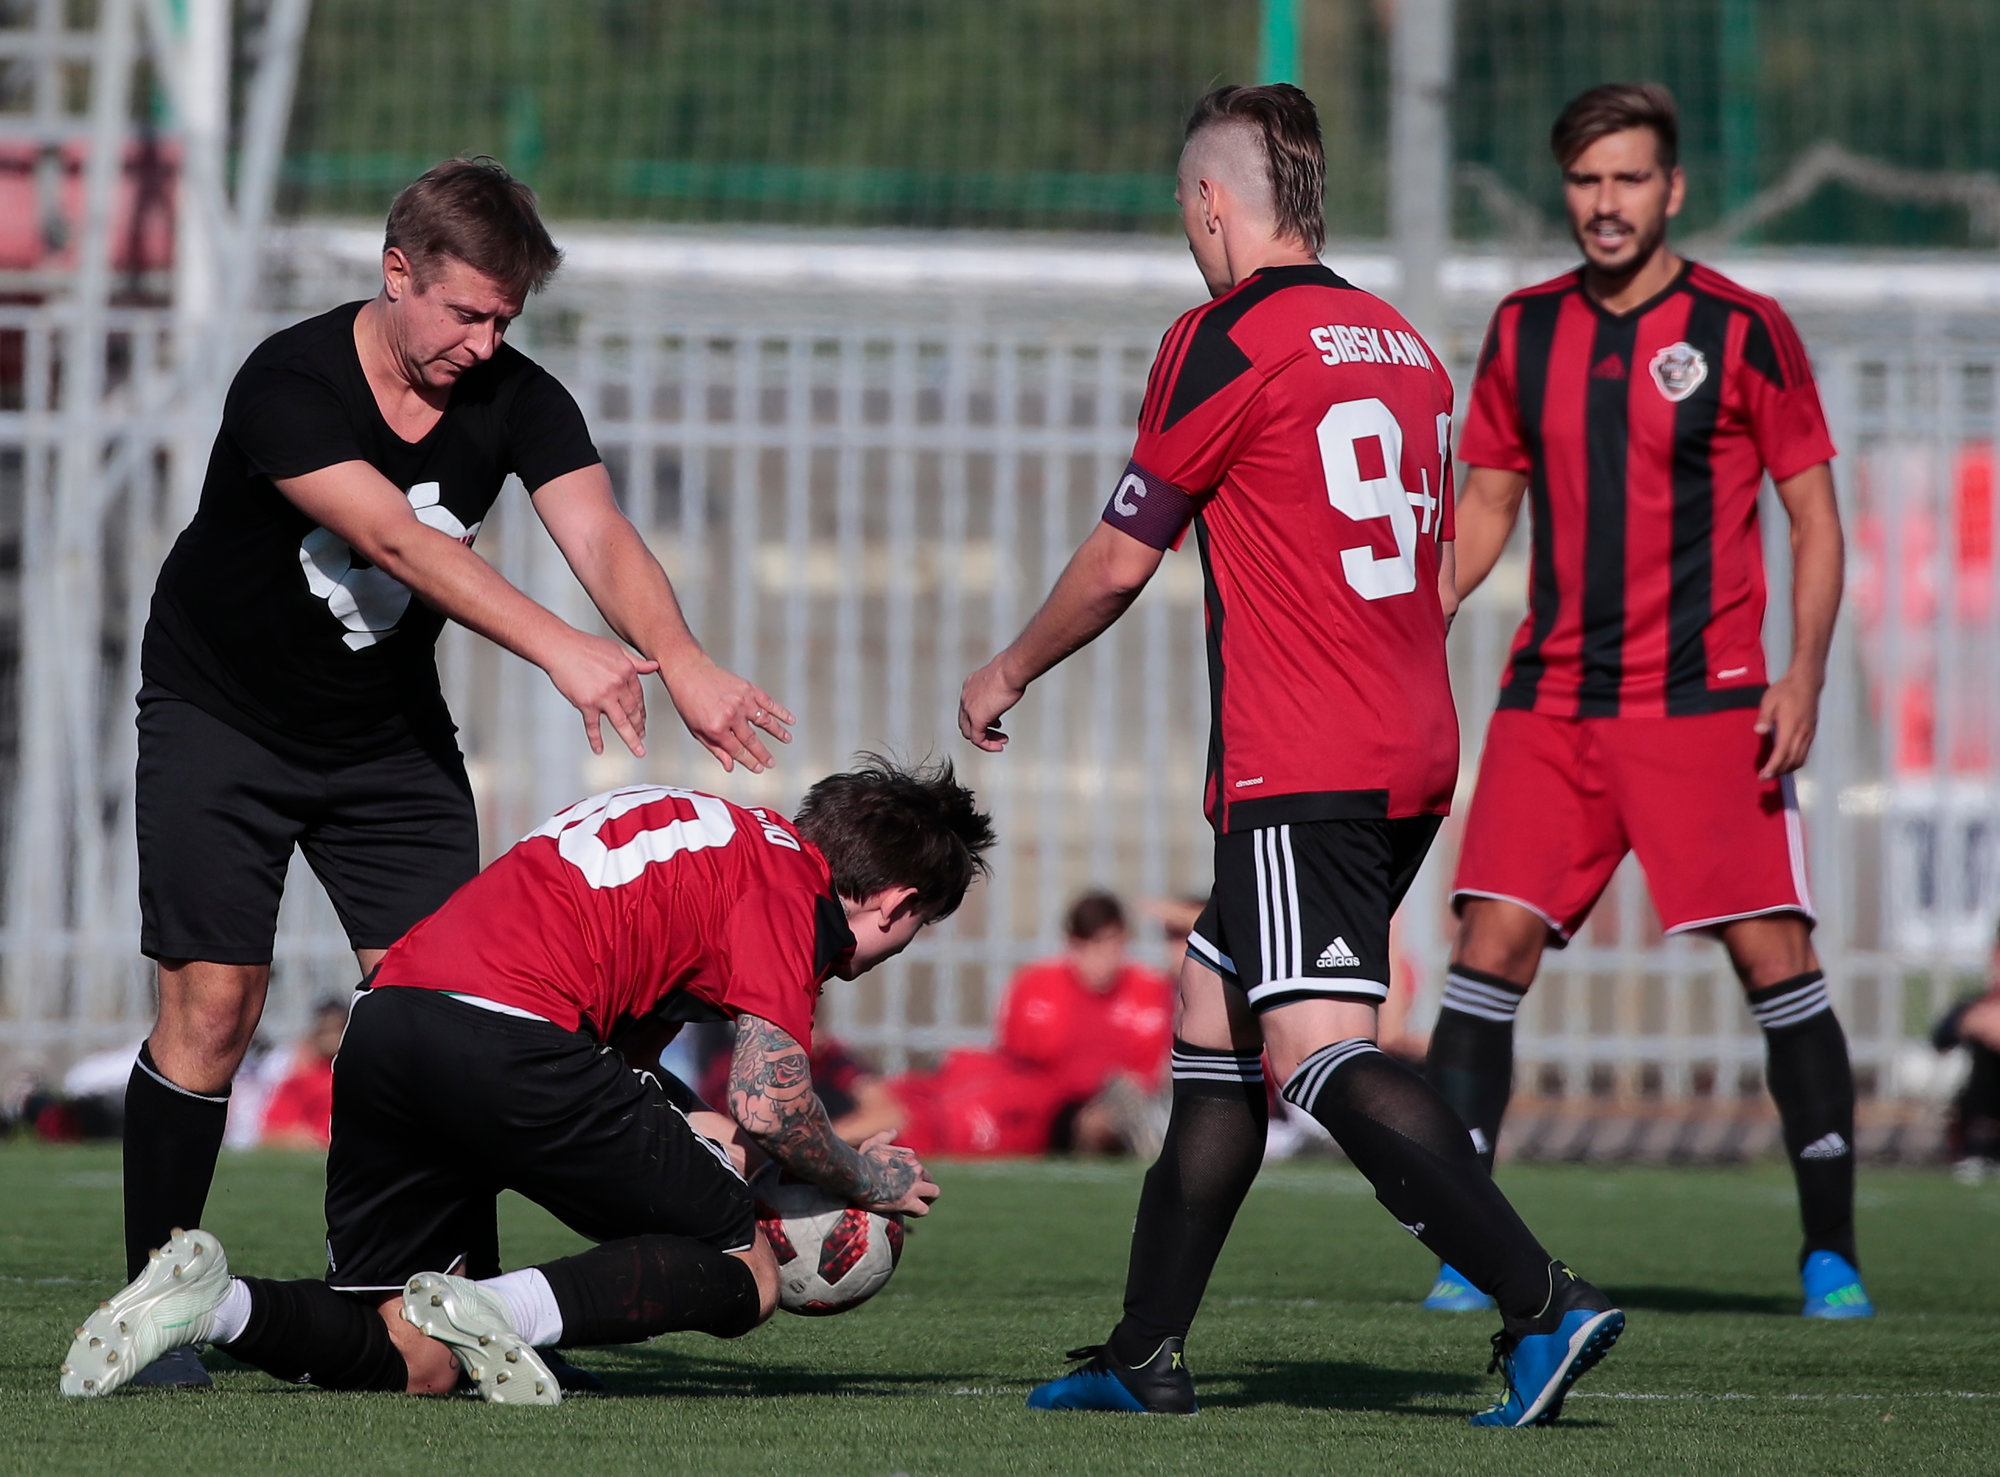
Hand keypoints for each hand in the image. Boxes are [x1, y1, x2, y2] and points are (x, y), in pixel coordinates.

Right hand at [545, 629, 658, 756]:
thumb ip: (636, 662)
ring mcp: (603, 696)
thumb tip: (655, 666)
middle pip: (633, 711)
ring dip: (631, 739)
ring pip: (621, 722)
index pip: (638, 696)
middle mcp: (618, 685)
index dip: (641, 710)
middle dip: (639, 726)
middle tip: (642, 736)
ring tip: (638, 750)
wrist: (560, 647)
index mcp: (627, 671)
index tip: (642, 720)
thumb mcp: (617, 650)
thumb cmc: (585, 646)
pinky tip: (599, 749)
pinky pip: (593, 725)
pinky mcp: (587, 703)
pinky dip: (596, 739)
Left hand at [663, 657, 793, 772]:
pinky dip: (780, 712)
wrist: (689, 672)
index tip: (759, 769)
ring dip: (778, 732)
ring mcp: (742, 701)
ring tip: (787, 739)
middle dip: (763, 754)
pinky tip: (790, 720)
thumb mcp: (697, 730)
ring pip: (765, 722)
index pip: (738, 750)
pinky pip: (768, 703)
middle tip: (771, 763)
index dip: (749, 762)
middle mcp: (731, 716)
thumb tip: (730, 766)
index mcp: (717, 728)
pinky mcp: (748, 689)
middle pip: (752, 740)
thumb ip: (715, 749)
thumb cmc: (689, 702)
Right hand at [855, 1131, 938, 1216]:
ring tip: (917, 1205)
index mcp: (910, 1156)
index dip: (910, 1176)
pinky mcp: (909, 1201)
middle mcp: (916, 1168)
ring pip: (934, 1193)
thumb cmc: (862, 1160)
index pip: (918, 1166)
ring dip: (927, 1199)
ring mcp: (915, 1185)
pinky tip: (909, 1211)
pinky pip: (924, 1209)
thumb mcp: (873, 1144)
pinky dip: (918, 1211)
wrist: (859, 1176)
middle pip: (929, 1178)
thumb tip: (894, 1131)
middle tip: (912, 1195)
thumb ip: (884, 1137)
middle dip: (923, 1186)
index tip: (899, 1183)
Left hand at [958, 659, 1023, 752]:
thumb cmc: (1010, 671)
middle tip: (997, 734)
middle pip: (967, 722)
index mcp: (970, 686)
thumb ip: (997, 690)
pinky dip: (987, 745)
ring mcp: (969, 709)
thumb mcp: (1000, 681)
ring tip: (1000, 741)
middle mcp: (966, 697)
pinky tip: (998, 746)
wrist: (1010, 670)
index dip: (982, 718)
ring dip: (986, 739)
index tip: (995, 723)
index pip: (969, 709)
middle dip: (983, 730)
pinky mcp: (977, 719)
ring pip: (970, 733)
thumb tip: (1004, 695)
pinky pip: (978, 739)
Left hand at [1754, 669, 1821, 778]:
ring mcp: (1809, 734)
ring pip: (1800, 759)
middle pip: (1792, 760)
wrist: (1806, 682)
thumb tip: (1759, 731)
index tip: (1763, 775)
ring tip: (1774, 772)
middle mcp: (1802, 734)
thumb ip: (1764, 717)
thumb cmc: (1785, 690)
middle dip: (1779, 771)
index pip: (1782, 753)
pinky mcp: (1811, 732)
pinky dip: (1795, 761)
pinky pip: (1805, 753)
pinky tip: (1786, 762)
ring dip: (1788, 769)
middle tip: (1765, 777)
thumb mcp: (1769, 700)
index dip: (1773, 767)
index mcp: (1790, 727)